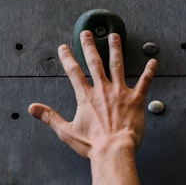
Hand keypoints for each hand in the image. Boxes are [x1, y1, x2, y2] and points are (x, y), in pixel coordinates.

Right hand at [29, 30, 157, 159]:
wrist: (114, 150)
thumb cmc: (92, 144)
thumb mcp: (66, 131)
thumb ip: (49, 117)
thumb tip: (32, 108)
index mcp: (86, 97)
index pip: (73, 72)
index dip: (67, 58)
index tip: (63, 47)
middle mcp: (102, 90)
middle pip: (94, 62)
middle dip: (89, 46)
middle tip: (86, 33)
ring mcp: (120, 93)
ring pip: (117, 65)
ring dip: (115, 49)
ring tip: (114, 36)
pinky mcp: (135, 99)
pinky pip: (144, 82)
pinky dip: (149, 71)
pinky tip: (153, 61)